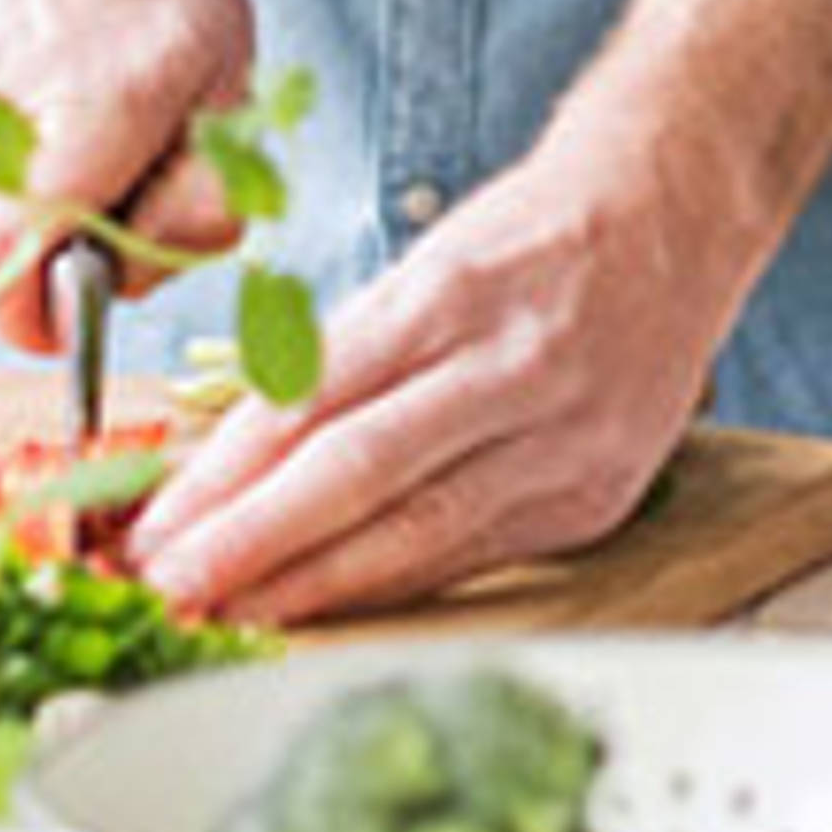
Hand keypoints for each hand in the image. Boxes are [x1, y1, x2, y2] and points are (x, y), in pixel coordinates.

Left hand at [124, 0, 831, 624]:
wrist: (677, 217)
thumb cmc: (537, 235)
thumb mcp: (429, 262)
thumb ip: (345, 357)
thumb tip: (234, 461)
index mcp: (458, 291)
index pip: (316, 399)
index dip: (228, 476)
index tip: (155, 528)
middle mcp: (515, 367)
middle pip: (358, 475)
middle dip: (251, 544)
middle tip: (169, 588)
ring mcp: (565, 437)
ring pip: (418, 535)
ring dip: (311, 586)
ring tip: (231, 614)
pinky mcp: (597, 494)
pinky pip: (476, 553)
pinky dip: (398, 584)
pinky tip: (335, 606)